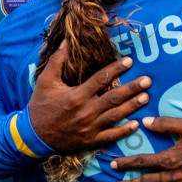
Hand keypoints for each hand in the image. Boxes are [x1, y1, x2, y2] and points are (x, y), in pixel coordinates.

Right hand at [28, 43, 151, 153]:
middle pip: (113, 98)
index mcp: (76, 96)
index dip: (116, 69)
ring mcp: (89, 128)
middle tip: (147, 80)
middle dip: (132, 88)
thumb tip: (67, 41)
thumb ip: (57, 60)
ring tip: (146, 97)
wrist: (33, 136)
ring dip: (132, 106)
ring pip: (116, 116)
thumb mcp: (44, 81)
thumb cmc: (40, 106)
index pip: (100, 79)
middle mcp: (85, 112)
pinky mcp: (90, 140)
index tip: (129, 61)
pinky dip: (124, 131)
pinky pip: (110, 136)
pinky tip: (136, 124)